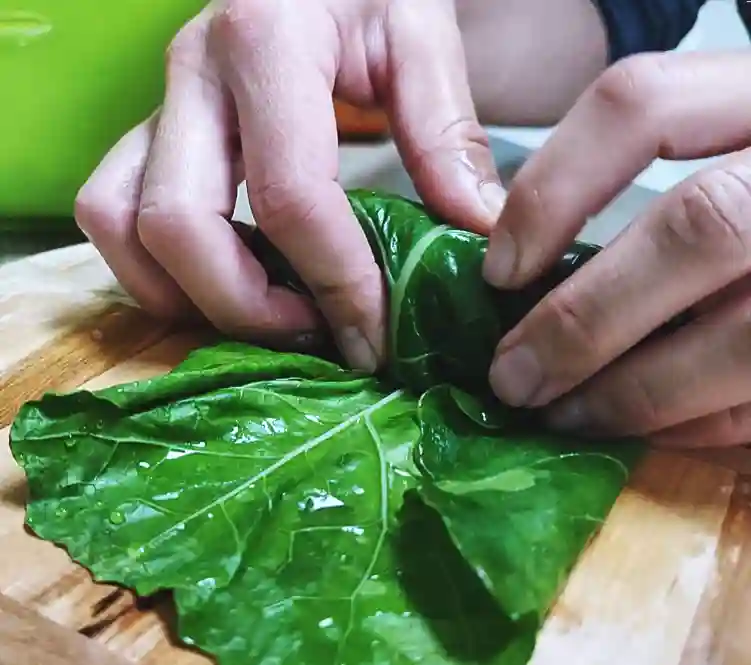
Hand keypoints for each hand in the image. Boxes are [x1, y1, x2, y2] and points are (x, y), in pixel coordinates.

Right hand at [74, 0, 504, 370]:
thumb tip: (476, 235)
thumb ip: (447, 134)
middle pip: (180, 224)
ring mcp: (158, 102)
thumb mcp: (419, 37)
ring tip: (269, 319)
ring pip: (120, 224)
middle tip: (319, 335)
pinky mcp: (149, 130)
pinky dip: (156, 271)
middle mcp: (193, 72)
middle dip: (249, 307)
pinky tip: (227, 286)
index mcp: (267, 42)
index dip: (336, 283)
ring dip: (188, 296)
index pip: (292, 195)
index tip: (375, 339)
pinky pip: (112, 214)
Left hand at [483, 51, 750, 448]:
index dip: (551, 191)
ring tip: (563, 415)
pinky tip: (641, 427)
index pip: (640, 104)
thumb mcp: (717, 148)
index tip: (497, 272)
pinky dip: (698, 424)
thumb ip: (633, 179)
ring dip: (633, 392)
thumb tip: (519, 271)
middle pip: (698, 229)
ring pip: (742, 334)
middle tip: (513, 378)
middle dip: (586, 320)